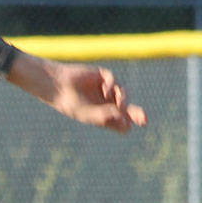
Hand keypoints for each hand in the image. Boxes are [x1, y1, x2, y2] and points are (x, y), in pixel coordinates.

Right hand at [14, 57, 148, 131]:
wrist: (57, 85)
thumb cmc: (70, 103)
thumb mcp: (89, 114)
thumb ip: (106, 118)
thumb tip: (126, 122)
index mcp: (103, 116)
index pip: (121, 123)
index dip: (125, 125)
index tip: (126, 126)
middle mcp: (107, 103)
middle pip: (127, 110)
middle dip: (136, 114)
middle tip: (144, 120)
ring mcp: (106, 89)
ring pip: (123, 94)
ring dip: (123, 99)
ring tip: (119, 104)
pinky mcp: (103, 76)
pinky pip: (114, 80)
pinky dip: (113, 86)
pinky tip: (107, 90)